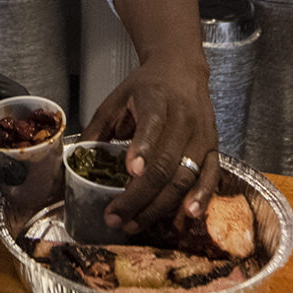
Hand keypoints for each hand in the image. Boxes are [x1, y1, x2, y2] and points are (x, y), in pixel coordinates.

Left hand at [87, 50, 219, 234]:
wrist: (182, 69)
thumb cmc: (145, 88)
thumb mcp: (115, 100)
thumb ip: (97, 130)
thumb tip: (78, 163)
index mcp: (156, 99)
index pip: (152, 124)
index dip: (142, 148)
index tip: (130, 170)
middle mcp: (184, 118)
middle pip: (165, 163)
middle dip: (138, 195)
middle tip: (115, 217)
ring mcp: (201, 135)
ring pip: (184, 176)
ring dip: (159, 205)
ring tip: (135, 223)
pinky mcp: (213, 147)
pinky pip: (210, 177)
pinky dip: (200, 198)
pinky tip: (186, 215)